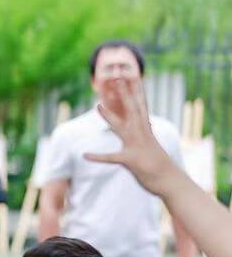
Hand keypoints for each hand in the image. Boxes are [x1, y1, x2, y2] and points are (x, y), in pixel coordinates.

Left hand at [83, 78, 173, 194]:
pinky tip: (85, 155)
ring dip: (108, 116)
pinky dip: (98, 156)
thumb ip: (143, 134)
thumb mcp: (149, 145)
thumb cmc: (158, 164)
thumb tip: (145, 125)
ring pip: (120, 127)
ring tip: (97, 105)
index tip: (133, 75)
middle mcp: (142, 134)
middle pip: (132, 109)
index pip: (141, 106)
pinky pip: (112, 157)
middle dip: (124, 94)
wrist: (170, 180)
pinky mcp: (131, 160)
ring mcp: (137, 146)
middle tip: (117, 78)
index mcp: (146, 129)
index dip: (136, 90)